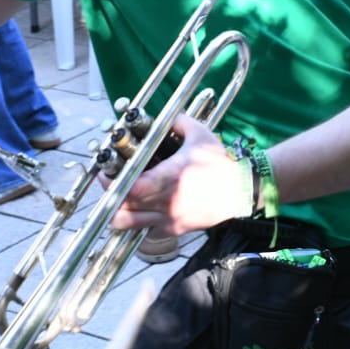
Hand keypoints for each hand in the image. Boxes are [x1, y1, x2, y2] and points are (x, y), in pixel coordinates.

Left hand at [114, 116, 254, 233]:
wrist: (241, 190)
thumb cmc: (220, 163)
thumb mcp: (200, 134)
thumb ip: (179, 122)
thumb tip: (167, 115)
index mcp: (170, 177)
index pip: (132, 188)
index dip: (113, 182)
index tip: (108, 172)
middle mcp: (166, 201)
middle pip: (123, 208)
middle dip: (110, 195)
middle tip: (109, 184)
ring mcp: (170, 218)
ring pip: (130, 225)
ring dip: (119, 213)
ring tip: (118, 201)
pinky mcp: (175, 229)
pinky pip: (147, 232)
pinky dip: (138, 224)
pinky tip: (140, 211)